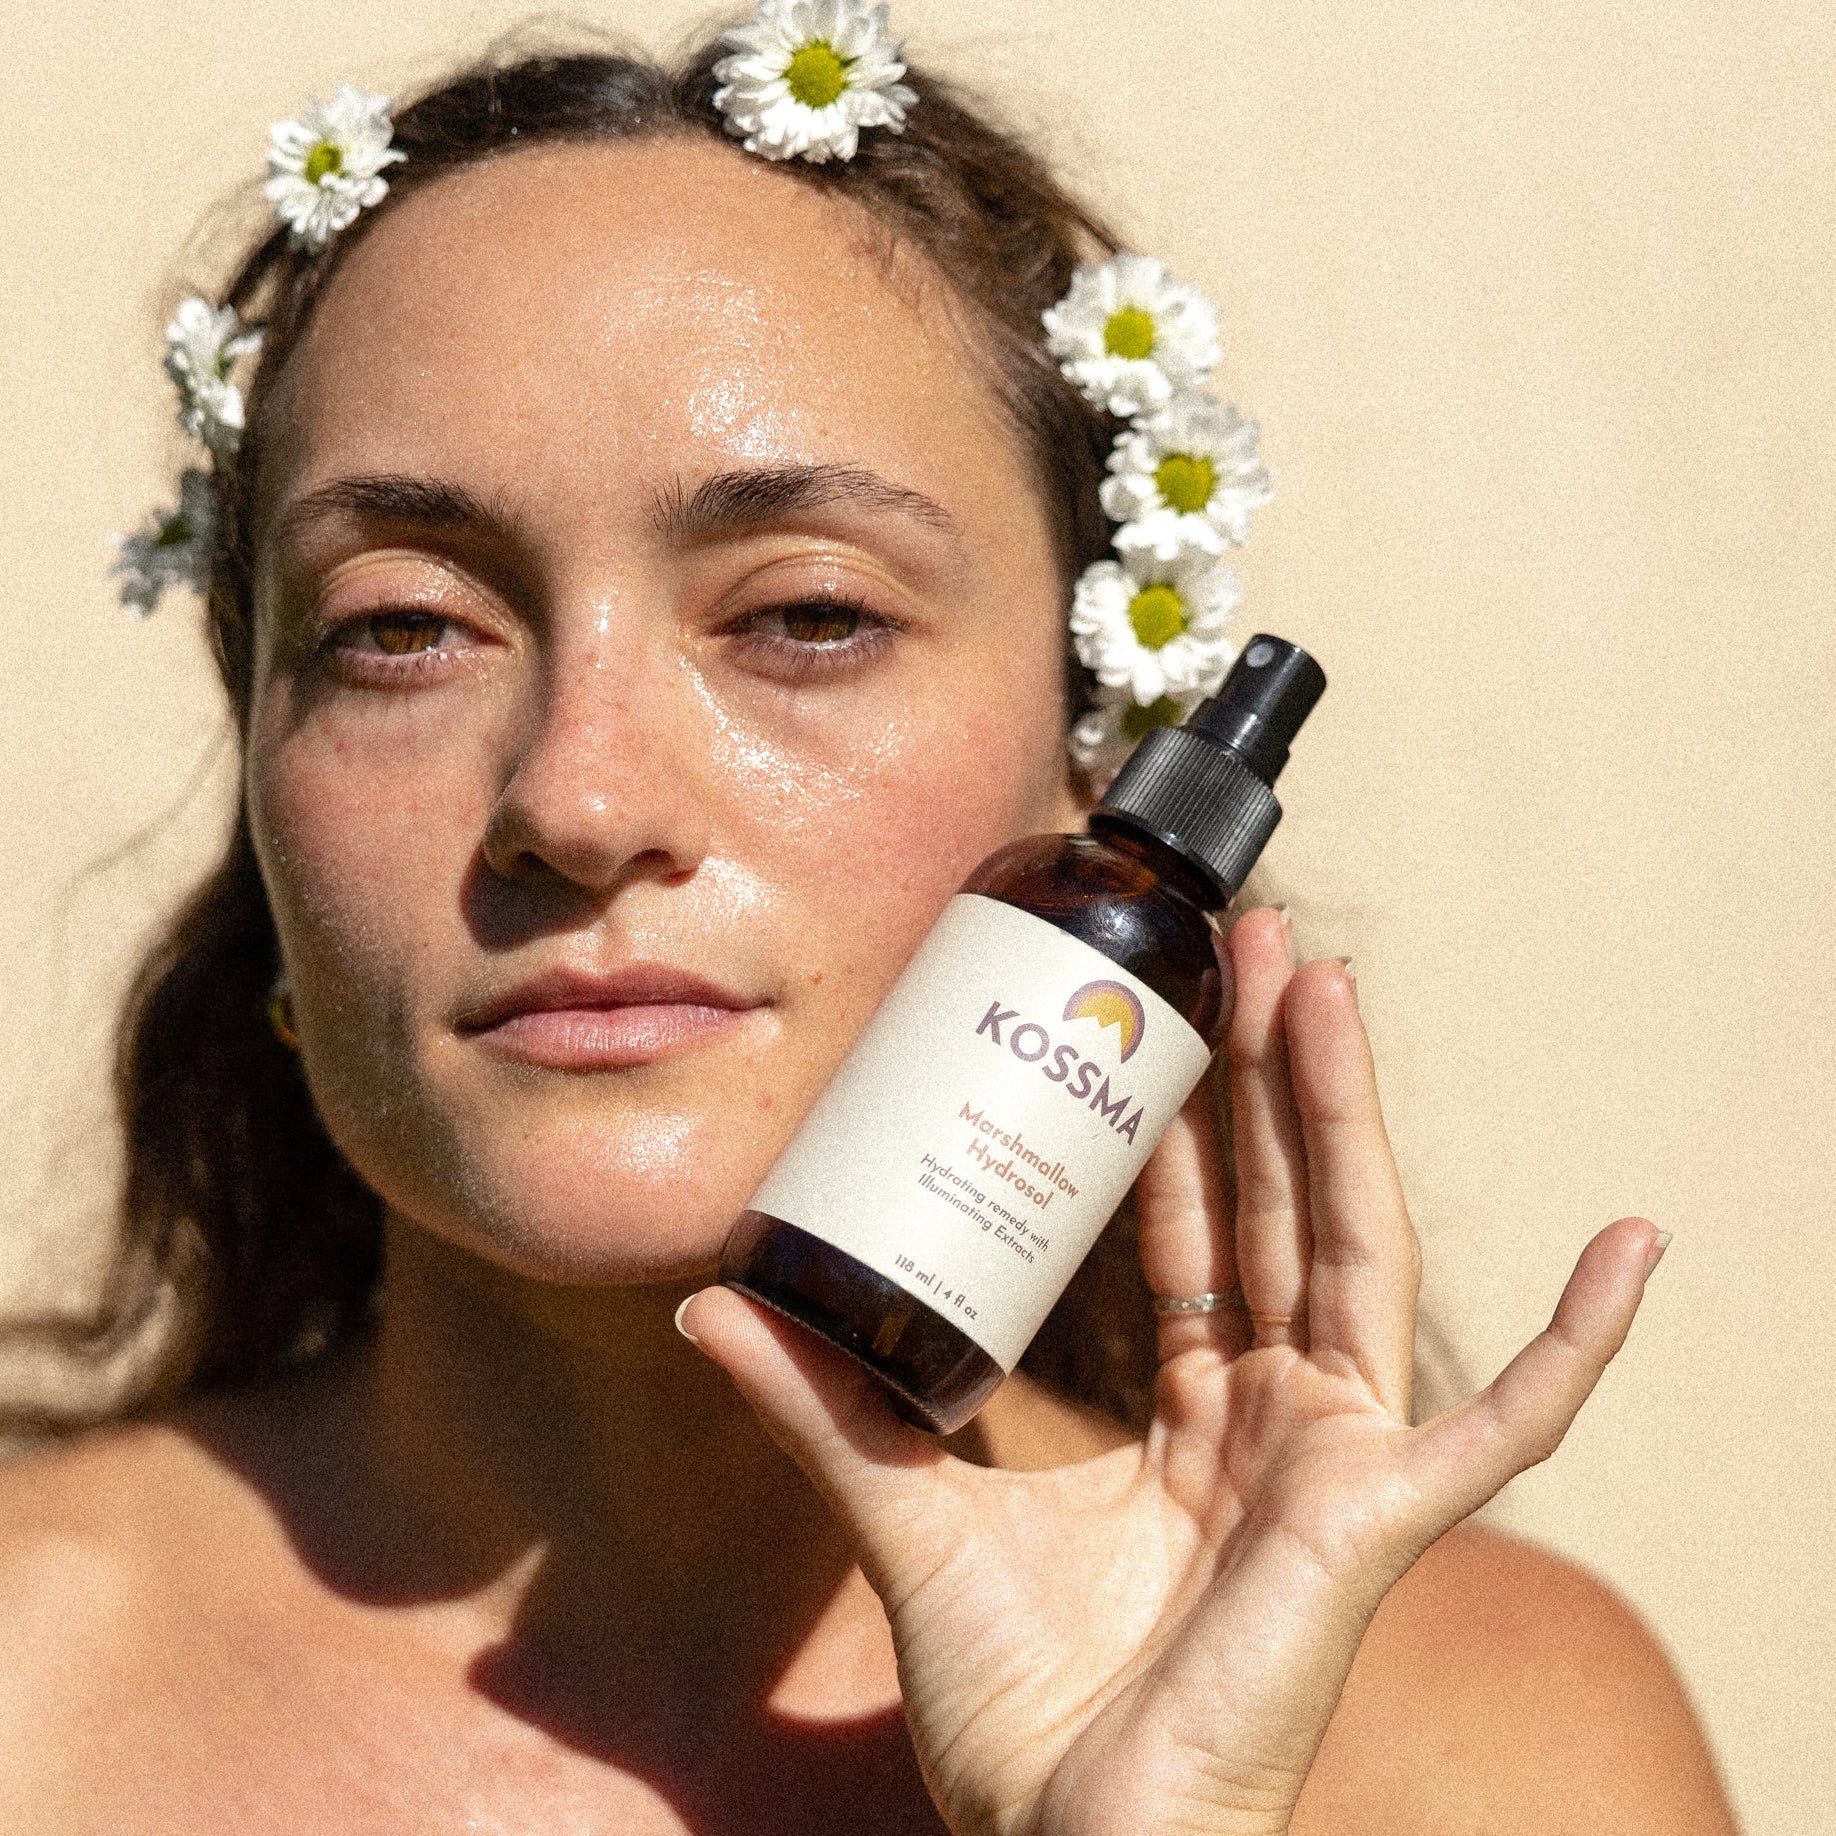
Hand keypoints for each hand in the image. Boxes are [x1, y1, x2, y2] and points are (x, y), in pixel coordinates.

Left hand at [678, 908, 1666, 1835]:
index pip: (1199, 1231)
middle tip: (1245, 938)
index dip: (1187, 1120)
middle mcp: (1272, 1416)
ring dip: (1352, 1116)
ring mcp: (1334, 1457)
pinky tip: (1636, 1245)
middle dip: (1267, 1070)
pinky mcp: (1378, 1517)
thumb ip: (823, 1409)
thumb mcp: (908, 1517)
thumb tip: (709, 1307)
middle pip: (1286, 1205)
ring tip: (1327, 984)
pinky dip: (1584, 1346)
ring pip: (1359, 1251)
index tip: (1159, 1007)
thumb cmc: (1019, 1708)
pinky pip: (1510, 1430)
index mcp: (1187, 1413)